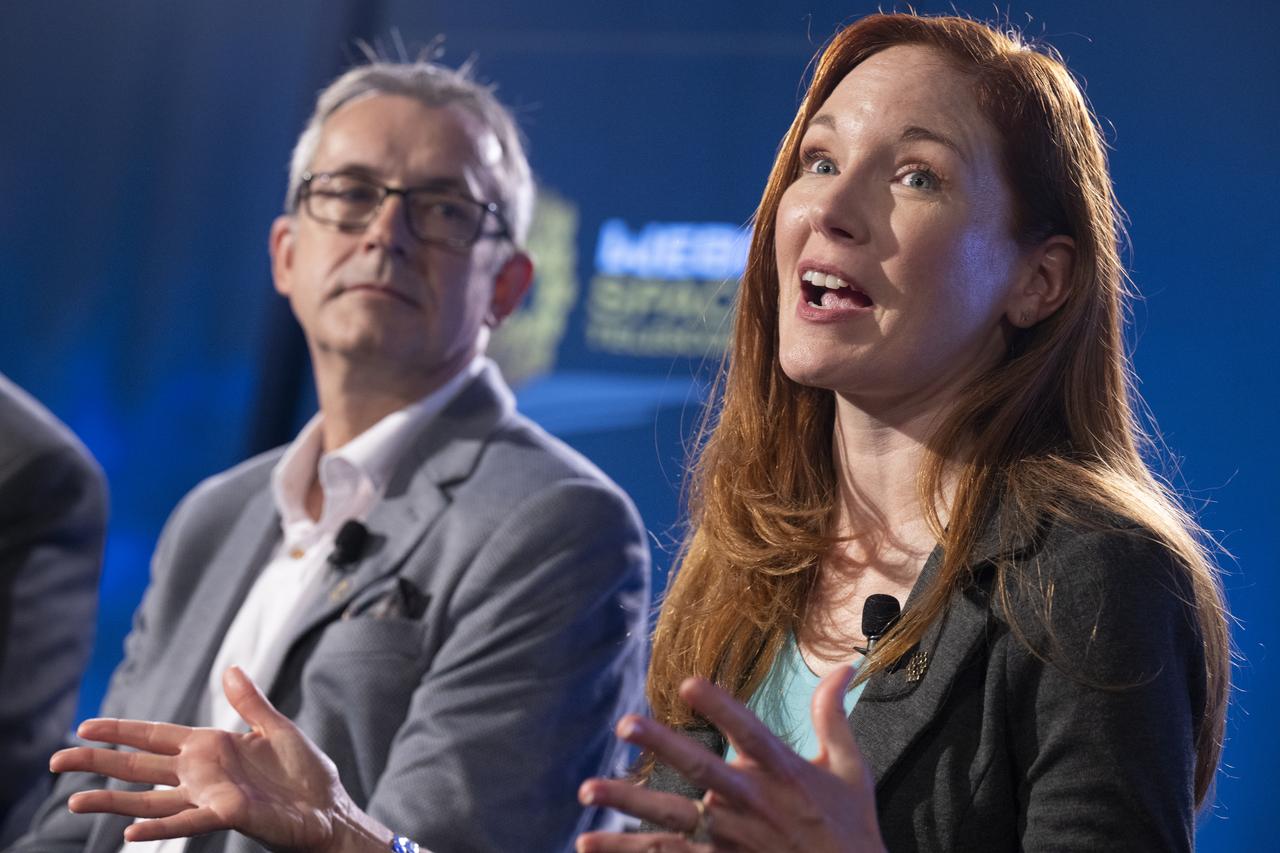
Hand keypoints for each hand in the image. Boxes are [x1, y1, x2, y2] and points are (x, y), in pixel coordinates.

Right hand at [50, 666, 391, 852]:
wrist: (329, 808)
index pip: (154, 736)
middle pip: (138, 767)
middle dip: (98, 763)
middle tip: (56, 761)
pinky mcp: (226, 816)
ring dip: (111, 802)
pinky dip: (156, 828)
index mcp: (210, 747)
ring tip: (73, 800)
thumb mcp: (276, 728)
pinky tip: (127, 832)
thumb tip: (230, 668)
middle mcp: (201, 773)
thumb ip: (250, 702)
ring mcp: (209, 797)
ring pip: (148, 801)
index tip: (85, 726)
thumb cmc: (305, 773)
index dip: (121, 731)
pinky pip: (185, 822)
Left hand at [576, 667, 884, 852]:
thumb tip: (841, 667)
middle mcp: (752, 803)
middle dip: (663, 745)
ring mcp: (731, 840)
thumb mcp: (850, 770)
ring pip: (672, 819)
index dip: (719, 707)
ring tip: (587, 790)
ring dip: (628, 805)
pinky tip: (587, 843)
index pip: (748, 731)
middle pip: (701, 769)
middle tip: (626, 723)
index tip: (688, 683)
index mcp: (783, 772)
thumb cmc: (848, 829)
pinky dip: (626, 852)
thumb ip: (833, 717)